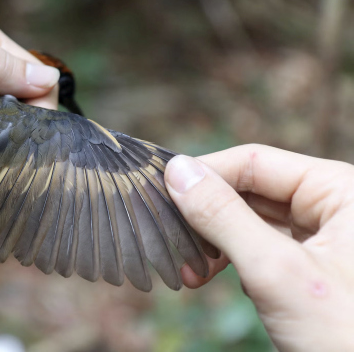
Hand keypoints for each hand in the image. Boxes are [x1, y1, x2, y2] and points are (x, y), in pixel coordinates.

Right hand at [165, 145, 353, 349]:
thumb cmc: (345, 337)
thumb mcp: (275, 271)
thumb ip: (223, 217)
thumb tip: (176, 171)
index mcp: (340, 190)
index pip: (255, 162)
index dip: (204, 174)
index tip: (159, 190)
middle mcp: (332, 206)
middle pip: (251, 190)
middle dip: (207, 216)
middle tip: (171, 238)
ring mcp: (322, 238)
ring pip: (251, 220)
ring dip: (215, 243)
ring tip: (191, 269)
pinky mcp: (310, 266)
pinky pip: (260, 247)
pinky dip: (231, 260)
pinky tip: (210, 276)